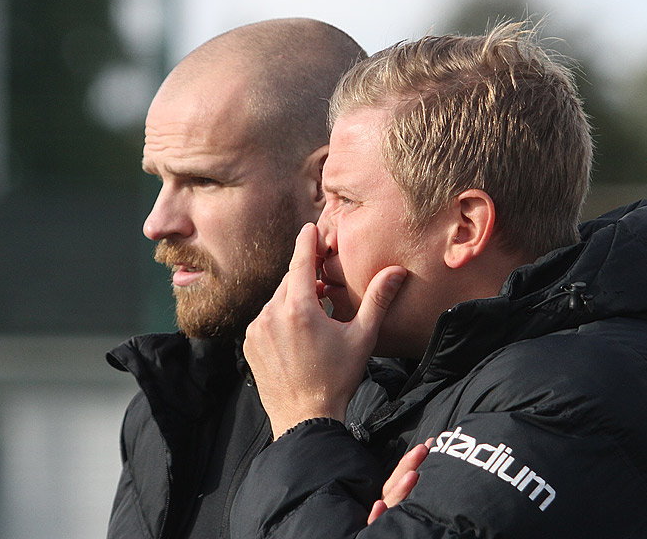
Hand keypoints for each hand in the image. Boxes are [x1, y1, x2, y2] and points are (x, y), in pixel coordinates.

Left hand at [244, 223, 405, 438]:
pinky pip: (266, 319)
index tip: (310, 227)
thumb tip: (397, 271)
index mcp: (298, 308)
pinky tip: (298, 333)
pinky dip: (280, 317)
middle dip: (306, 276)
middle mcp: (271, 314)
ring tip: (316, 313)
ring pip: (277, 300)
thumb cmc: (337, 379)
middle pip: (289, 281)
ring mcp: (256, 329)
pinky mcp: (250, 343)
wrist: (305, 419)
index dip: (307, 242)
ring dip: (294, 299)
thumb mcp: (362, 337)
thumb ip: (377, 300)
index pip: (300, 261)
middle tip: (324, 280)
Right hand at [367, 439, 431, 523]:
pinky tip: (379, 506)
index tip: (430, 444)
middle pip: (395, 485)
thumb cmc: (414, 526)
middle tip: (424, 449)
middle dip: (408, 466)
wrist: (401, 536)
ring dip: (399, 488)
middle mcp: (389, 510)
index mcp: (397, 501)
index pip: (402, 477)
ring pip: (389, 502)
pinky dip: (377, 516)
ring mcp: (386, 522)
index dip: (414, 460)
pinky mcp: (385, 531)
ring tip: (413, 475)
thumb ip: (420, 487)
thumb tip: (439, 459)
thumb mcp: (416, 503)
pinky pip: (376, 525)